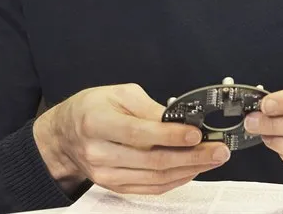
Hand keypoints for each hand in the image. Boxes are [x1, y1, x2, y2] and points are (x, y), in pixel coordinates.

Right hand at [34, 83, 230, 195]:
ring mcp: (106, 174)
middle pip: (152, 160)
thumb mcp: (117, 93)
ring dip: (189, 169)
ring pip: (155, 178)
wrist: (65, 135)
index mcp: (96, 122)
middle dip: (191, 156)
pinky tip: (192, 169)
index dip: (170, 136)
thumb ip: (147, 107)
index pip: (138, 133)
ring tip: (213, 159)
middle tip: (218, 149)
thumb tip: (179, 121)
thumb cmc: (91, 109)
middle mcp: (98, 151)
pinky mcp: (114, 187)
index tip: (196, 134)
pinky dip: (176, 180)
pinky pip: (151, 188)